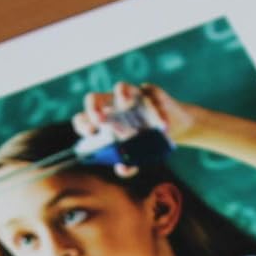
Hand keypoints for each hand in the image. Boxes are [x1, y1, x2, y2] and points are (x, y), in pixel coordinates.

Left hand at [73, 81, 198, 154]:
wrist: (173, 127)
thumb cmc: (148, 141)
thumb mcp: (137, 156)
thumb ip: (129, 165)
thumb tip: (122, 167)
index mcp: (103, 122)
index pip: (83, 119)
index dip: (82, 124)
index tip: (91, 133)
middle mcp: (113, 106)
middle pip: (94, 99)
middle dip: (93, 108)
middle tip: (99, 121)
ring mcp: (131, 96)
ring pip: (120, 87)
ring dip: (122, 94)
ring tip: (126, 104)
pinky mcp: (150, 92)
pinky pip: (152, 98)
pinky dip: (158, 112)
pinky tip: (164, 125)